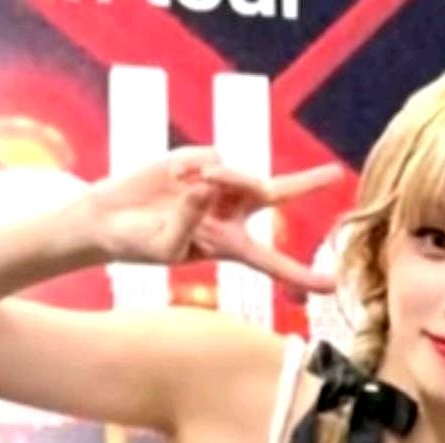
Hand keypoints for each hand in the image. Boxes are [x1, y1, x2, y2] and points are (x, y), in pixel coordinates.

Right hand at [89, 146, 343, 292]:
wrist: (108, 218)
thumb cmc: (138, 245)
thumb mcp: (164, 248)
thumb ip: (187, 223)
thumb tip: (207, 186)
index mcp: (229, 246)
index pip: (273, 263)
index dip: (302, 275)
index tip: (333, 286)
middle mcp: (229, 214)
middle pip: (275, 194)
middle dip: (306, 183)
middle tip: (336, 175)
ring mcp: (215, 185)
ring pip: (240, 173)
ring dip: (227, 177)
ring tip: (195, 183)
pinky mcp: (196, 161)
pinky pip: (211, 155)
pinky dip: (195, 163)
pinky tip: (175, 175)